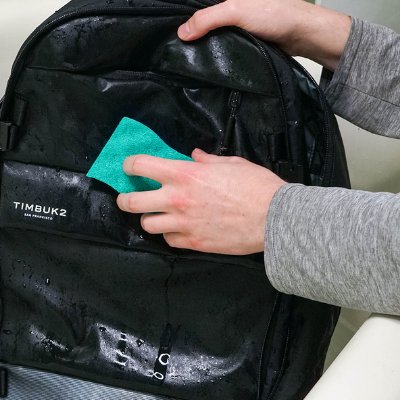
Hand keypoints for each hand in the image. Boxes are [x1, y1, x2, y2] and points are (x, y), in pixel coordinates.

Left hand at [116, 149, 285, 254]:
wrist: (274, 218)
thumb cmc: (256, 186)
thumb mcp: (231, 163)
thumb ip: (207, 160)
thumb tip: (194, 156)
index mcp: (185, 174)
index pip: (141, 165)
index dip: (129, 165)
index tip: (129, 167)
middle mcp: (178, 199)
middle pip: (132, 202)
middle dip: (125, 199)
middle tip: (128, 198)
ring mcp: (184, 223)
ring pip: (147, 225)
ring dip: (150, 219)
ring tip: (158, 215)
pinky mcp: (193, 243)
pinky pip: (169, 240)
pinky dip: (170, 234)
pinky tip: (179, 229)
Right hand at [178, 0, 351, 70]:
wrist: (302, 35)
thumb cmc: (276, 15)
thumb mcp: (236, 11)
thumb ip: (208, 19)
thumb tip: (182, 32)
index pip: (198, 6)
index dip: (185, 18)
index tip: (173, 32)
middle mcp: (230, 7)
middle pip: (203, 20)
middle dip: (192, 32)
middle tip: (178, 47)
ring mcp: (235, 24)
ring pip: (212, 34)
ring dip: (204, 45)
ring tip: (190, 56)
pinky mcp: (242, 39)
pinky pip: (222, 45)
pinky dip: (216, 52)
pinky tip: (209, 60)